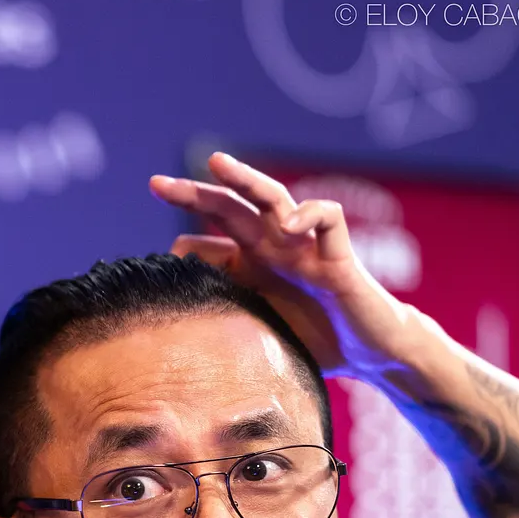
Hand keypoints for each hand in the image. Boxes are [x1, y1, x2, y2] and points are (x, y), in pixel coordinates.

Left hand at [150, 152, 421, 379]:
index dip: (181, 247)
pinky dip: (309, 213)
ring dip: (246, 178)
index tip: (150, 263)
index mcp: (251, 265)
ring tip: (217, 163)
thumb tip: (173, 315)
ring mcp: (305, 248)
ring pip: (275, 197)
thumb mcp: (255, 330)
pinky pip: (327, 218)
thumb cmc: (312, 341)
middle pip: (231, 208)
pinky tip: (289, 226)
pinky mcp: (339, 257)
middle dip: (194, 193)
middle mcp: (274, 248)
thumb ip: (222, 316)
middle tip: (156, 184)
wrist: (368, 353)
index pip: (209, 241)